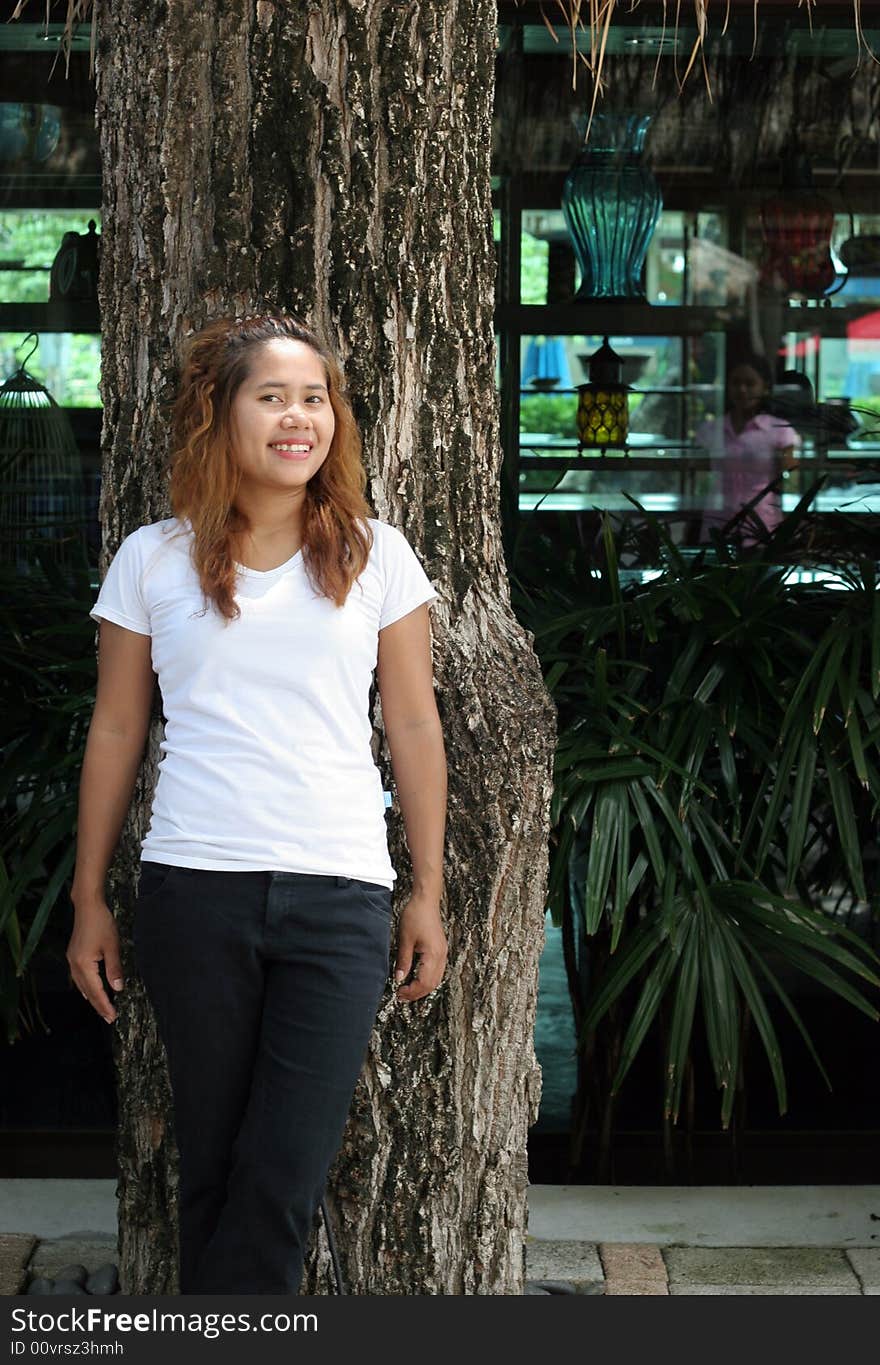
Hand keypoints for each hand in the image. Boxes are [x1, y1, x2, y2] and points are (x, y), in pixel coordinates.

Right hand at [66, 901, 123, 1023]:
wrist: (87, 907)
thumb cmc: (101, 923)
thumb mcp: (112, 946)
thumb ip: (114, 968)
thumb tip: (118, 988)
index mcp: (84, 965)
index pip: (96, 991)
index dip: (104, 1005)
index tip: (112, 1017)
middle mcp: (74, 965)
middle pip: (87, 992)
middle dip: (98, 1005)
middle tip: (109, 1018)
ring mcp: (72, 960)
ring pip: (82, 986)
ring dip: (92, 998)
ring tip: (102, 1008)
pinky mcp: (73, 955)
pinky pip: (79, 978)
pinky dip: (86, 987)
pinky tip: (90, 991)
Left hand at [394, 892, 446, 1001]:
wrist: (425, 900)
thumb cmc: (415, 916)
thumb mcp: (405, 939)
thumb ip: (403, 961)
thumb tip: (399, 979)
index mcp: (433, 954)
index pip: (424, 982)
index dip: (412, 991)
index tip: (399, 993)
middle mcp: (441, 956)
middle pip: (432, 984)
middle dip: (417, 993)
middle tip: (402, 996)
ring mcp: (443, 953)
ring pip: (436, 979)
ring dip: (423, 987)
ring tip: (408, 990)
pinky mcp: (440, 949)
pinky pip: (437, 971)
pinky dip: (428, 979)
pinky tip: (417, 978)